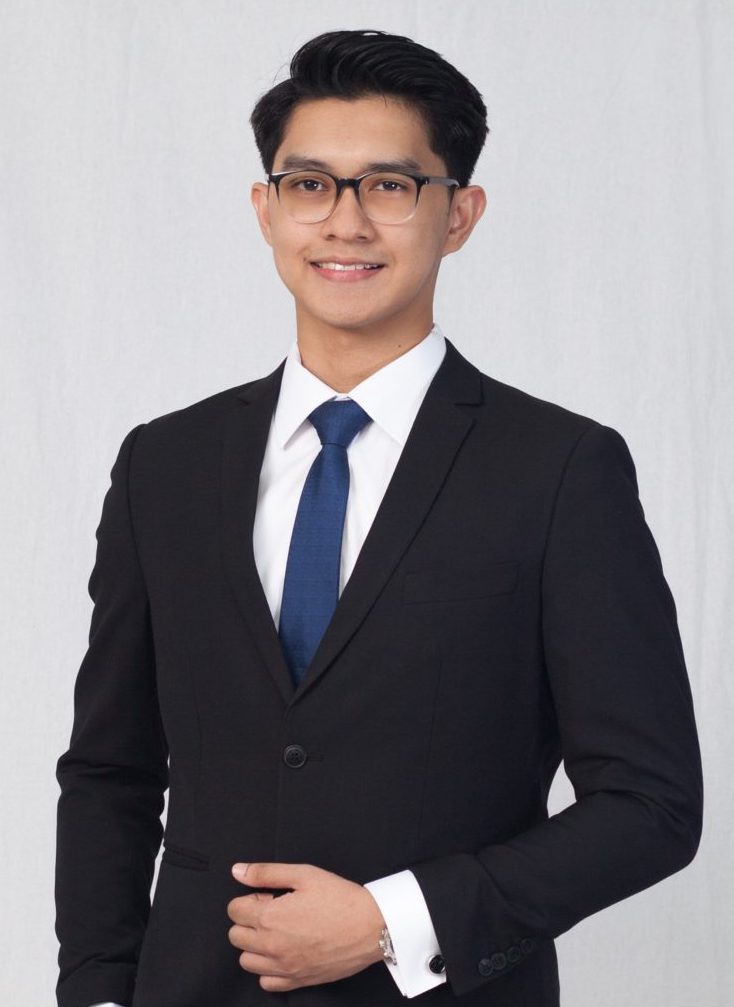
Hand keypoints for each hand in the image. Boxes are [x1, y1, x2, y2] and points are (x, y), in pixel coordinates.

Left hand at [227, 862, 385, 991]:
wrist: (371, 927)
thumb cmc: (340, 899)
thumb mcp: (303, 874)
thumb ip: (266, 872)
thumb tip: (238, 871)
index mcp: (270, 918)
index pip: (234, 910)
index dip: (250, 898)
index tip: (268, 896)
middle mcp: (272, 946)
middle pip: (236, 935)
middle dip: (249, 920)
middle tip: (274, 911)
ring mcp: (283, 967)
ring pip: (246, 961)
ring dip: (255, 945)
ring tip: (278, 931)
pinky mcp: (297, 981)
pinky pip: (266, 982)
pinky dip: (268, 968)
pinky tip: (284, 952)